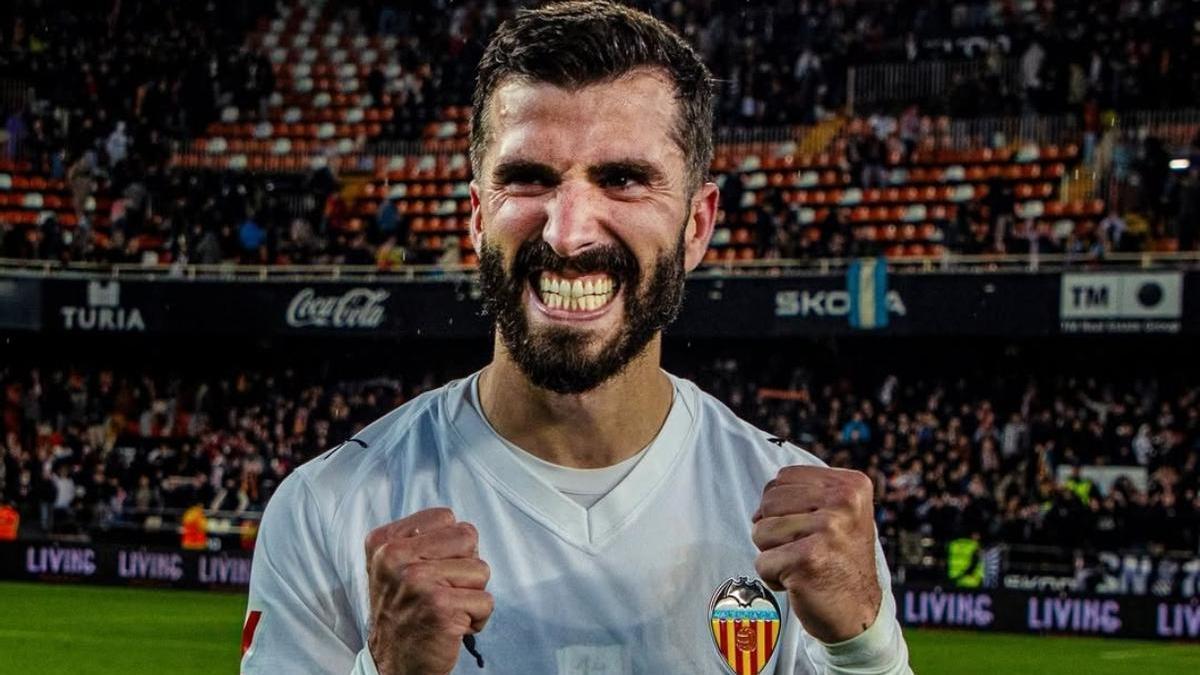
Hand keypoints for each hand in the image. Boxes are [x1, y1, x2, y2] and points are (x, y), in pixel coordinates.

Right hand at [365, 508, 493, 674]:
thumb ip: (421, 538)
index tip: (432, 570)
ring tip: (446, 609)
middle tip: (443, 591)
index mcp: (384, 541)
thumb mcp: (394, 566)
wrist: (393, 665)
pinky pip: (486, 601)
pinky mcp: (440, 607)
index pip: (445, 517)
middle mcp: (395, 557)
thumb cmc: (403, 613)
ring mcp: (417, 581)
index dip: (450, 546)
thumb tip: (461, 526)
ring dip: (472, 594)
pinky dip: (477, 619)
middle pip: (467, 537)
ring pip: (481, 569)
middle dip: (466, 566)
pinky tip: (453, 626)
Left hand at [752, 466, 880, 643]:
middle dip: (775, 530)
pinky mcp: (808, 559)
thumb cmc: (838, 562)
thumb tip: (762, 502)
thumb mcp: (839, 515)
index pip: (784, 478)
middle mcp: (844, 502)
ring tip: (802, 565)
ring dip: (773, 554)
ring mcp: (827, 530)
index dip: (783, 506)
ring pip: (761, 530)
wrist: (859, 613)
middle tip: (805, 550)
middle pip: (768, 502)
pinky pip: (762, 561)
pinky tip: (799, 581)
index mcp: (851, 485)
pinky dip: (773, 577)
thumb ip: (808, 494)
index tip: (810, 529)